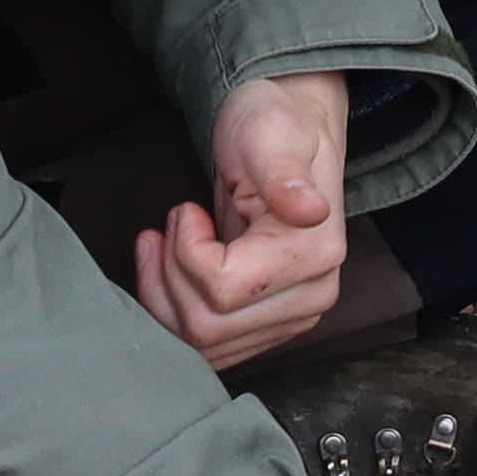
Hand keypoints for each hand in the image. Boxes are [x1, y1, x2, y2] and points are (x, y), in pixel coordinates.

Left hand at [138, 72, 353, 372]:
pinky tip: (167, 269)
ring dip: (163, 294)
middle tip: (170, 226)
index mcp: (315, 254)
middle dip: (168, 273)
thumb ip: (283, 172)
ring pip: (201, 343)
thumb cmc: (271, 129)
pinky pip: (206, 346)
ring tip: (161, 244)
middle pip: (207, 325)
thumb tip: (310, 209)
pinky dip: (173, 311)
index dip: (186, 251)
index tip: (186, 210)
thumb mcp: (268, 133)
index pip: (224, 288)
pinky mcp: (266, 327)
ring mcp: (290, 318)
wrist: (286, 139)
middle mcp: (310, 297)